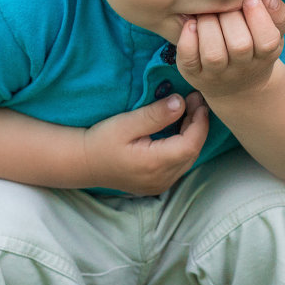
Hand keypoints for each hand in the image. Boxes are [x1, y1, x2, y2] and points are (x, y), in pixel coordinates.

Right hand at [82, 91, 208, 195]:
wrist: (84, 163)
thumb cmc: (102, 141)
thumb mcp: (126, 123)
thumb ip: (155, 114)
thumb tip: (181, 102)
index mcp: (154, 164)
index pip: (191, 144)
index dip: (200, 121)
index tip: (197, 99)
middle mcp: (161, 179)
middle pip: (192, 152)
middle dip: (198, 125)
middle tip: (194, 100)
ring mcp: (160, 185)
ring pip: (188, 159)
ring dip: (192, 135)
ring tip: (189, 111)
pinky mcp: (158, 184)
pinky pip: (180, 164)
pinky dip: (184, 145)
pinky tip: (179, 129)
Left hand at [176, 0, 284, 99]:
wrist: (236, 86)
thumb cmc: (255, 47)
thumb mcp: (272, 33)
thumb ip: (277, 14)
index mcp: (265, 55)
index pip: (267, 41)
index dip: (259, 18)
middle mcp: (241, 68)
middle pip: (239, 45)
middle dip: (230, 17)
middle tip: (225, 3)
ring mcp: (215, 73)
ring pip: (213, 53)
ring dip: (208, 26)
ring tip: (207, 13)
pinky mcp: (193, 73)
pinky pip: (188, 59)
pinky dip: (187, 39)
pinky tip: (190, 23)